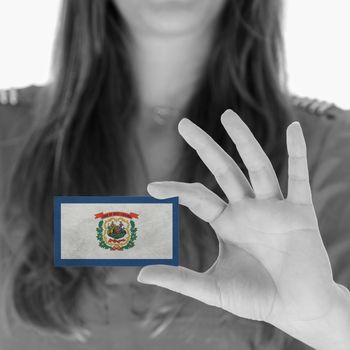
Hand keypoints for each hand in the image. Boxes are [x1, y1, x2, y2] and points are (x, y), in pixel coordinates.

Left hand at [137, 109, 349, 348]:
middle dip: (204, 146)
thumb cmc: (257, 298)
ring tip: (227, 115)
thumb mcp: (213, 289)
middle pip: (223, 170)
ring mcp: (274, 208)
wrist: (297, 310)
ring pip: (258, 166)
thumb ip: (179, 280)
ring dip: (243, 140)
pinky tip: (294, 128)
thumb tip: (140, 275)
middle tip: (183, 123)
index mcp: (227, 223)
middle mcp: (247, 209)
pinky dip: (298, 153)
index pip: (197, 197)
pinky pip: (300, 177)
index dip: (176, 190)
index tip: (152, 187)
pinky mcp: (300, 212)